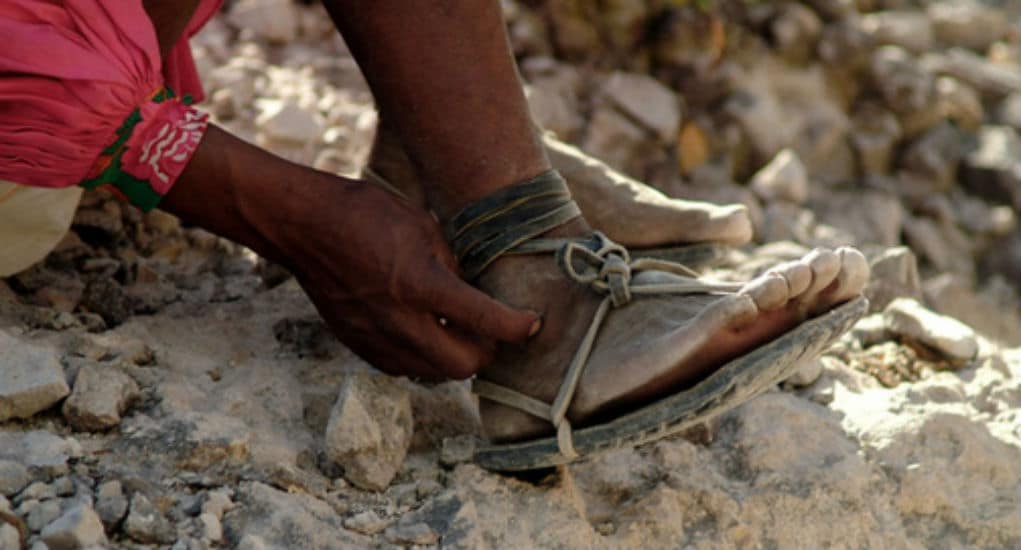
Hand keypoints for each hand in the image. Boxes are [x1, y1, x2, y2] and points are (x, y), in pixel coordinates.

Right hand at [281, 177, 539, 379]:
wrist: (304, 226)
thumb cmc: (365, 213)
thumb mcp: (422, 226)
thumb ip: (452, 264)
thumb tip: (474, 293)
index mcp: (421, 284)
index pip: (486, 321)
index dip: (518, 327)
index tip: (531, 323)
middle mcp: (399, 319)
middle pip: (463, 365)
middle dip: (486, 351)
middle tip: (490, 330)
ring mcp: (375, 337)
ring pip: (433, 373)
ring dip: (453, 357)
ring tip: (455, 329)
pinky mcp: (358, 345)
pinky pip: (403, 367)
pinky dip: (423, 357)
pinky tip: (422, 331)